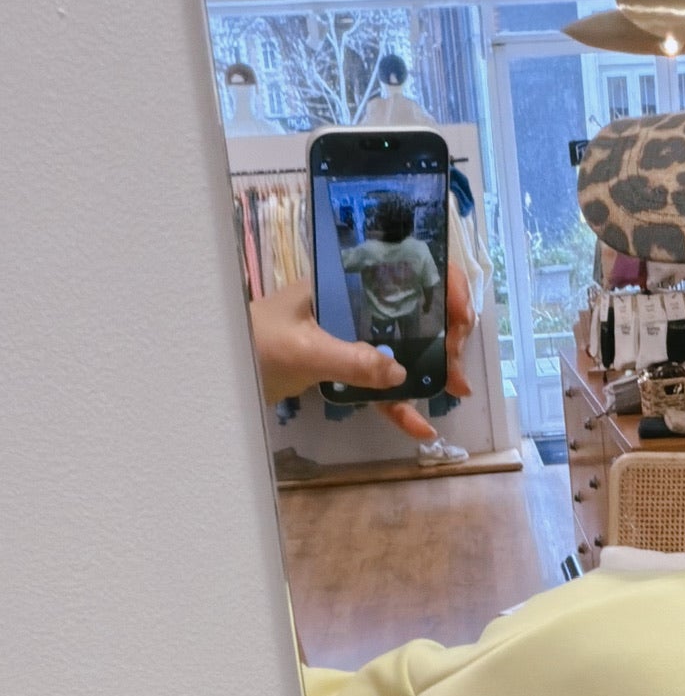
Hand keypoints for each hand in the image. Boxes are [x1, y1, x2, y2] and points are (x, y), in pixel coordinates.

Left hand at [247, 264, 474, 443]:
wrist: (214, 372)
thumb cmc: (251, 344)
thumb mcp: (303, 350)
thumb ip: (352, 360)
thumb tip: (401, 376)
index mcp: (344, 282)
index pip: (405, 267)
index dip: (441, 286)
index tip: (460, 317)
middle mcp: (352, 304)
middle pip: (413, 312)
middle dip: (444, 335)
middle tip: (457, 366)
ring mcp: (348, 337)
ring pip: (401, 350)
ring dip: (430, 370)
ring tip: (456, 390)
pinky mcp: (341, 368)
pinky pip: (377, 385)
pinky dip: (398, 405)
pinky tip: (420, 427)